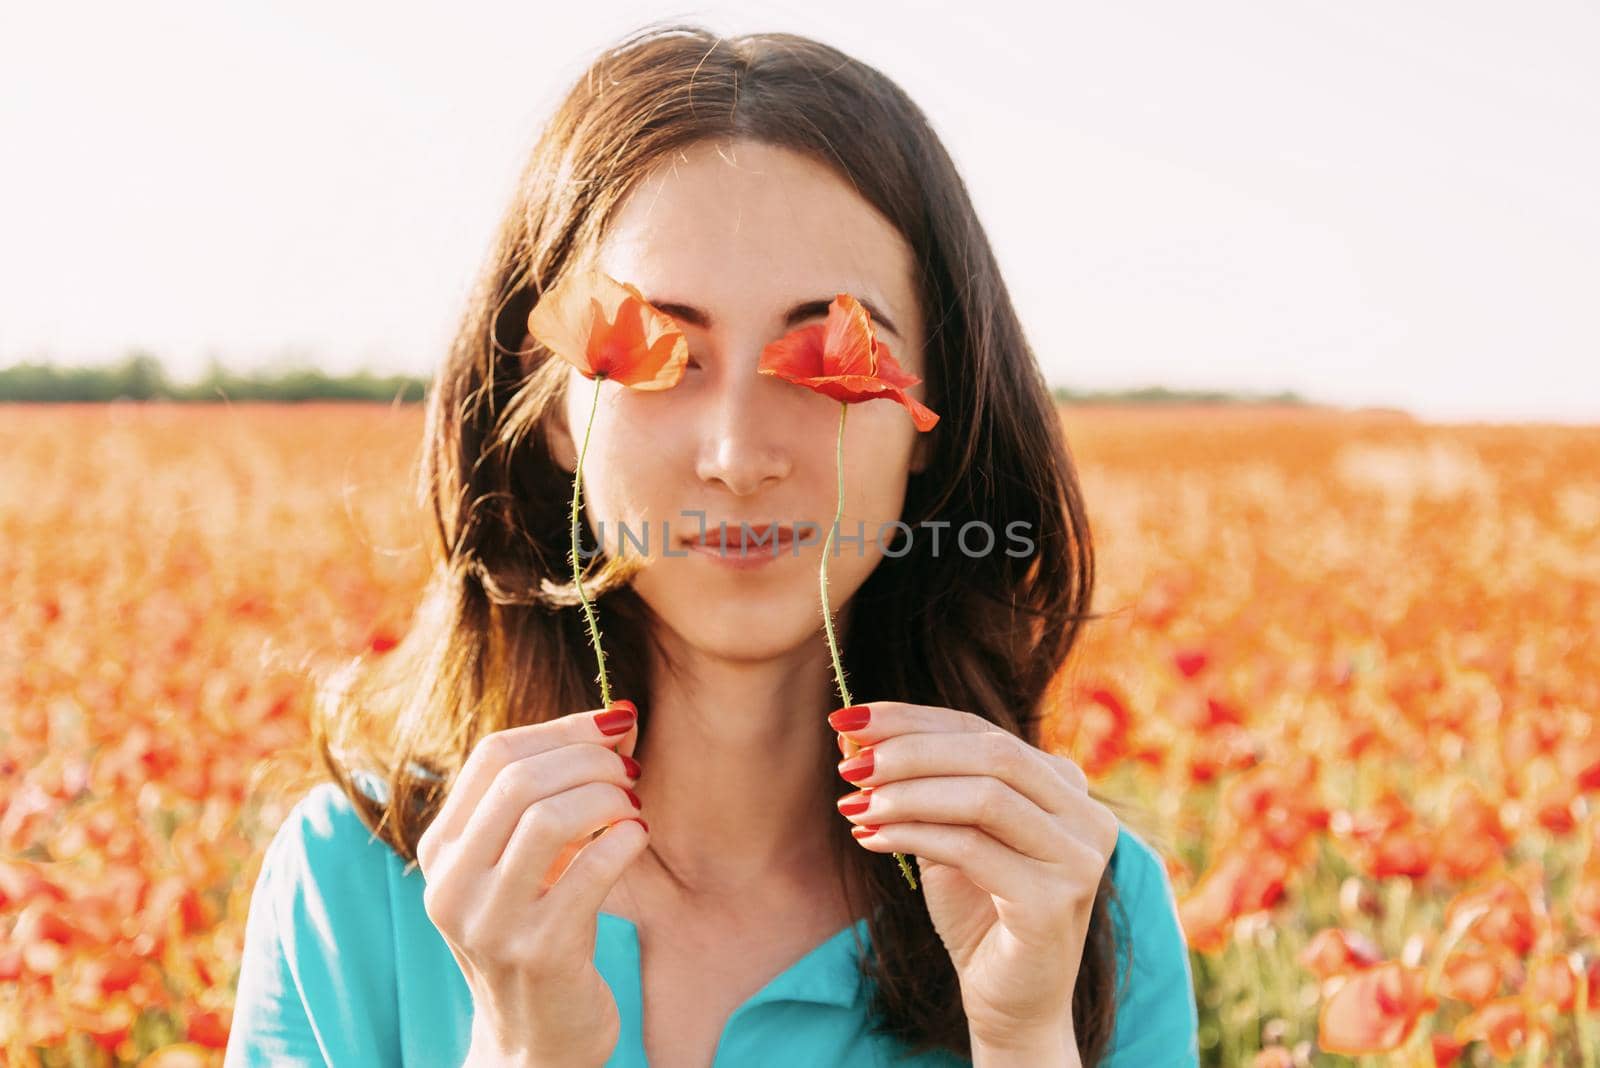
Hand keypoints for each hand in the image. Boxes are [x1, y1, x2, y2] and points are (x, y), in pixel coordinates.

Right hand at [417, 701, 647, 1067]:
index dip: (563, 728)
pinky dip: (623, 841)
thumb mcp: (530, 861)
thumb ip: (558, 790)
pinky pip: (590, 872)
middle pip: (519, 778)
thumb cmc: (539, 932)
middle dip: (589, 759)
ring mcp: (491, 922)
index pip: (493, 754)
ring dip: (607, 797)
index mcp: (441, 849)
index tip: (615, 725)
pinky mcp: (539, 954)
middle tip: (631, 770)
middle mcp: (452, 883)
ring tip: (633, 806)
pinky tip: (638, 837)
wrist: (533, 1043)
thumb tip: (620, 716)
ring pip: (549, 817)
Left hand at [830, 701, 1118, 1052]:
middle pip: (990, 753)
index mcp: (1064, 785)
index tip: (847, 718)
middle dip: (908, 750)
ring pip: (983, 796)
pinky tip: (871, 839)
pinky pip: (972, 849)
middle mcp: (1086, 814)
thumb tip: (854, 731)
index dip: (911, 719)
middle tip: (848, 764)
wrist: (1010, 1000)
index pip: (981, 729)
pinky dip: (913, 836)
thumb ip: (917, 784)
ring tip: (854, 804)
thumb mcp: (945, 832)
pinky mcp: (1056, 901)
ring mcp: (1079, 857)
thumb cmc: (977, 910)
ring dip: (906, 794)